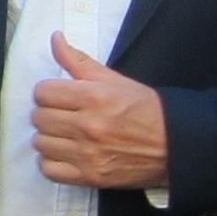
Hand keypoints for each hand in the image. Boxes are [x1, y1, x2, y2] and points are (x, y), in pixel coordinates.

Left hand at [31, 35, 169, 189]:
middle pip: (39, 117)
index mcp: (95, 97)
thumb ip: (79, 61)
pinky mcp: (91, 177)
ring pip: (40, 143)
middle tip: (62, 115)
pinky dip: (51, 162)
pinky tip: (63, 153)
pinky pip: (49, 170)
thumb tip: (55, 38)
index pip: (43, 92)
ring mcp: (89, 154)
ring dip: (48, 138)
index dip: (48, 92)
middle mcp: (89, 126)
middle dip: (48, 113)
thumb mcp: (115, 80)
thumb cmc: (147, 110)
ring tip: (64, 134)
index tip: (58, 96)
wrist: (177, 146)